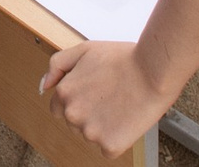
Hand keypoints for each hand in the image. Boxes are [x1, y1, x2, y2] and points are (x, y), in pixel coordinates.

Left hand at [42, 40, 172, 154]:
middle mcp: (73, 115)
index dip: (77, 100)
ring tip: (120, 106)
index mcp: (64, 93)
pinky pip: (109, 148)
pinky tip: (126, 120)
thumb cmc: (123, 59)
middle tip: (110, 98)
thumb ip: (57, 65)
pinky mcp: (109, 145)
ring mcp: (91, 133)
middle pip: (74, 123)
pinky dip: (118, 139)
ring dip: (103, 127)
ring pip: (92, 136)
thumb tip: (45, 85)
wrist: (153, 71)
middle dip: (89, 114)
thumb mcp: (84, 50)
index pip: (58, 108)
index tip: (93, 96)